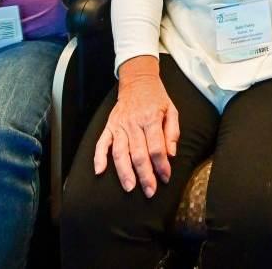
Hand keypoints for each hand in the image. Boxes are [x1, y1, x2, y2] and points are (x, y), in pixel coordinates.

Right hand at [92, 56, 178, 197]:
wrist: (137, 81)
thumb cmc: (156, 98)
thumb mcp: (171, 110)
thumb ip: (172, 132)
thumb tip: (171, 154)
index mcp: (150, 119)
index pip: (156, 148)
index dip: (161, 165)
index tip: (165, 177)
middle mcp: (133, 124)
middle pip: (139, 154)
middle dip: (145, 175)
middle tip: (150, 191)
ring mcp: (119, 126)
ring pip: (120, 153)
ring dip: (124, 172)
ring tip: (129, 187)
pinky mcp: (109, 126)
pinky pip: (102, 143)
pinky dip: (99, 158)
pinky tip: (99, 171)